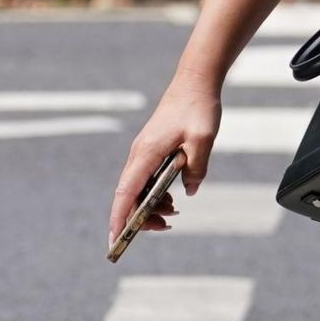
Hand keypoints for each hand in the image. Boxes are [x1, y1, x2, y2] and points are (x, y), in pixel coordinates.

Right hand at [108, 80, 220, 247]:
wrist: (195, 81)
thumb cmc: (197, 107)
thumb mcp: (203, 139)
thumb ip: (196, 168)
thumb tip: (189, 191)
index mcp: (146, 153)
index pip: (126, 193)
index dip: (119, 218)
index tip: (116, 239)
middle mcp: (139, 154)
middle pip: (129, 195)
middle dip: (139, 217)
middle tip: (165, 227)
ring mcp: (143, 151)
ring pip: (137, 187)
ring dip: (150, 205)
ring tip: (172, 214)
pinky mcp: (151, 149)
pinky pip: (146, 178)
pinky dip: (155, 192)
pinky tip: (172, 197)